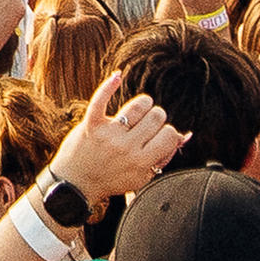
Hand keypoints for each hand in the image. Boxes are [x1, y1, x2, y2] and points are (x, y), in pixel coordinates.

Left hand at [48, 80, 183, 204]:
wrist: (75, 184)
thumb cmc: (112, 179)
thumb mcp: (142, 176)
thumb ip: (164, 156)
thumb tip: (184, 135)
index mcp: (142, 162)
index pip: (170, 134)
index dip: (167, 132)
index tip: (157, 136)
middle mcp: (127, 148)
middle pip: (157, 116)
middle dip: (155, 118)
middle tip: (145, 126)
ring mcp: (109, 135)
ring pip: (139, 105)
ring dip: (143, 104)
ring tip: (138, 111)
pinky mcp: (91, 124)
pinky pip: (102, 99)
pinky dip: (109, 86)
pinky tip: (118, 76)